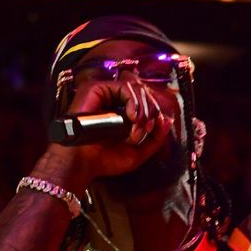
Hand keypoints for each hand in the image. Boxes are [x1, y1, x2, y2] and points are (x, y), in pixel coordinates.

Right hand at [35, 79, 173, 189]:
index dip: (154, 110)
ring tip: (136, 130)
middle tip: (146, 130)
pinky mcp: (96, 87)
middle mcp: (112, 98)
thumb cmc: (104, 160)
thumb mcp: (137, 152)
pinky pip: (124, 86)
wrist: (82, 164)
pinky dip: (134, 101)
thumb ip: (155, 139)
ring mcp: (104, 91)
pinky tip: (132, 117)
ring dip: (144, 110)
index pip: (145, 98)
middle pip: (143, 91)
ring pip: (136, 87)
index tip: (153, 129)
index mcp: (120, 109)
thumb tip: (168, 120)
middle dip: (152, 110)